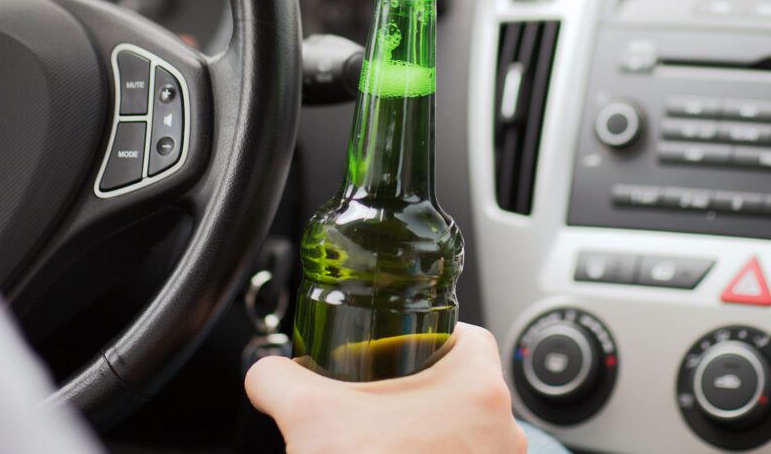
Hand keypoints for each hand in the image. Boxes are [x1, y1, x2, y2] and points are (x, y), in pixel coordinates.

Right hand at [245, 323, 527, 453]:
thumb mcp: (308, 418)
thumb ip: (279, 379)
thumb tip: (267, 373)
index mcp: (478, 389)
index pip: (468, 337)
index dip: (433, 335)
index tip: (404, 344)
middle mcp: (503, 430)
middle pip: (466, 385)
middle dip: (424, 387)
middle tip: (383, 393)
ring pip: (468, 430)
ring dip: (433, 429)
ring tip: (387, 435)